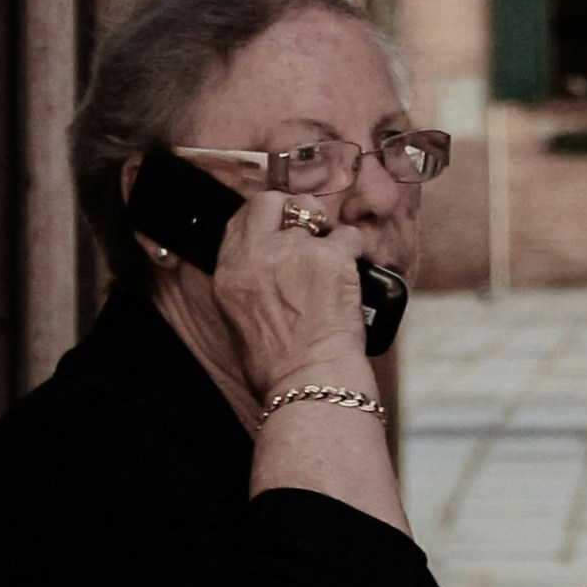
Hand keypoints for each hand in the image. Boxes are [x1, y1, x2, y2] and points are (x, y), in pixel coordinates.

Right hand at [164, 188, 369, 432]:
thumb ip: (249, 285)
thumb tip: (268, 270)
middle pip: (270, 202)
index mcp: (229, 273)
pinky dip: (357, 251)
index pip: (240, 220)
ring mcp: (294, 251)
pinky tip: (357, 273)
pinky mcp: (331, 256)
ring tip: (334, 256)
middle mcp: (256, 255)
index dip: (264, 219)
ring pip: (312, 211)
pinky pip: (350, 235)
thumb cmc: (278, 369)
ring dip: (325, 229)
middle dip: (291, 210)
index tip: (279, 227)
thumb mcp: (240, 323)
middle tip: (310, 231)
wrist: (308, 384)